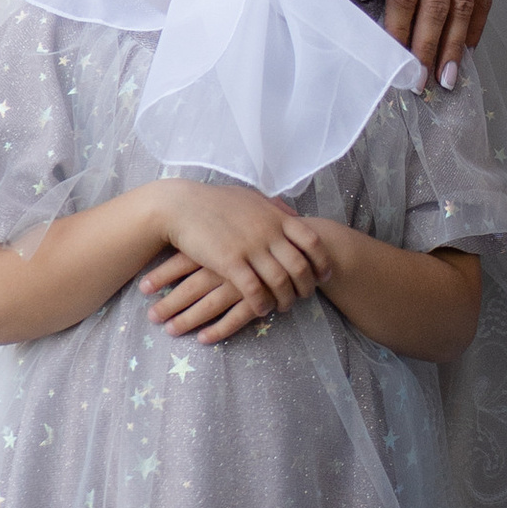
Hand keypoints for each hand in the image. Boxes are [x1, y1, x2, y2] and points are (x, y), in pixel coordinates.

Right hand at [142, 180, 326, 347]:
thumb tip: (294, 215)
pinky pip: (254, 290)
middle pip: (299, 266)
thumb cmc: (216, 201)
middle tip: (305, 296)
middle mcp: (268, 232)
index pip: (312, 242)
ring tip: (284, 307)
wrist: (182, 206)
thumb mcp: (251, 197)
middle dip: (307, 286)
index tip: (323, 275)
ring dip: (286, 299)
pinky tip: (262, 310)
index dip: (321, 262)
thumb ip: (275, 207)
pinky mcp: (230, 262)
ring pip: (280, 281)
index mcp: (276, 217)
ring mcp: (250, 247)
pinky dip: (262, 303)